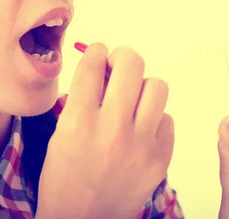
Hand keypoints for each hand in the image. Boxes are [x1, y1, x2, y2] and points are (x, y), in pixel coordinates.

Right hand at [36, 44, 174, 218]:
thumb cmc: (65, 177)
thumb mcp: (61, 132)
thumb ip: (82, 97)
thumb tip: (103, 64)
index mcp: (78, 121)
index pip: (94, 62)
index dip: (97, 50)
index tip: (99, 53)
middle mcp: (111, 129)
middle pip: (132, 63)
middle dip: (123, 58)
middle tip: (118, 66)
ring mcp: (140, 145)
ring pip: (157, 86)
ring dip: (142, 87)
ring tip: (132, 100)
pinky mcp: (159, 159)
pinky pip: (167, 119)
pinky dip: (155, 119)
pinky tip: (140, 130)